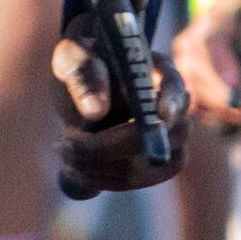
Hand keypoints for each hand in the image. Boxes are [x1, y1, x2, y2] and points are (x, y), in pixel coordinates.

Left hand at [48, 14, 185, 197]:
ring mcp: (172, 139)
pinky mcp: (157, 164)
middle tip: (65, 145)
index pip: (174, 89)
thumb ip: (83, 75)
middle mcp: (175, 106)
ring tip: (65, 155)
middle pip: (162, 136)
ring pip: (148, 167)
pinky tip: (77, 168)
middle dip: (109, 148)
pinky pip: (136, 181)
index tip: (150, 120)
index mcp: (160, 71)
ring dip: (101, 168)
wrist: (85, 86)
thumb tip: (95, 111)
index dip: (168, 105)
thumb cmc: (82, 64)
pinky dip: (102, 180)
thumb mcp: (74, 58)